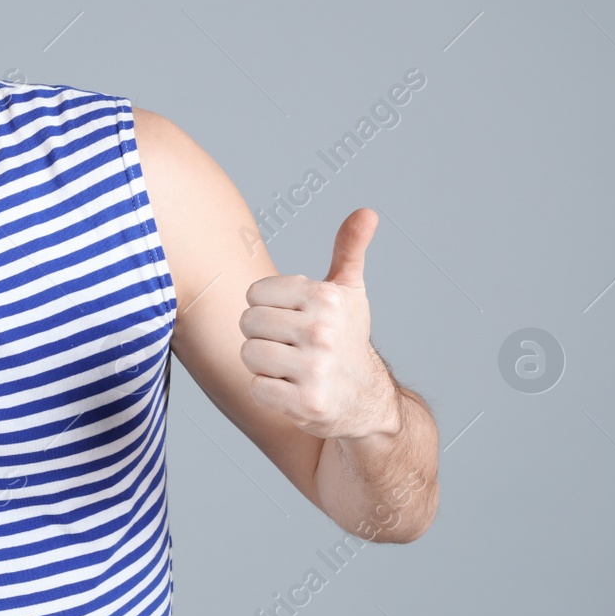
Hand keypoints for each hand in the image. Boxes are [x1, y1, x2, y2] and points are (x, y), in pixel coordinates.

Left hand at [237, 207, 397, 439]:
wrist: (366, 400)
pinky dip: (269, 392)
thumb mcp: (349, 292)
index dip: (268, 308)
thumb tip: (366, 212)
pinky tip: (294, 391)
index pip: (254, 294)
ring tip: (291, 368)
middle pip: (247, 323)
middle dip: (263, 336)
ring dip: (263, 365)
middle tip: (292, 347)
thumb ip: (349, 250)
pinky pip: (256, 388)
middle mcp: (322, 331)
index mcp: (326, 298)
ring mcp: (315, 369)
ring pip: (249, 354)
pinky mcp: (306, 403)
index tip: (294, 320)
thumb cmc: (346, 338)